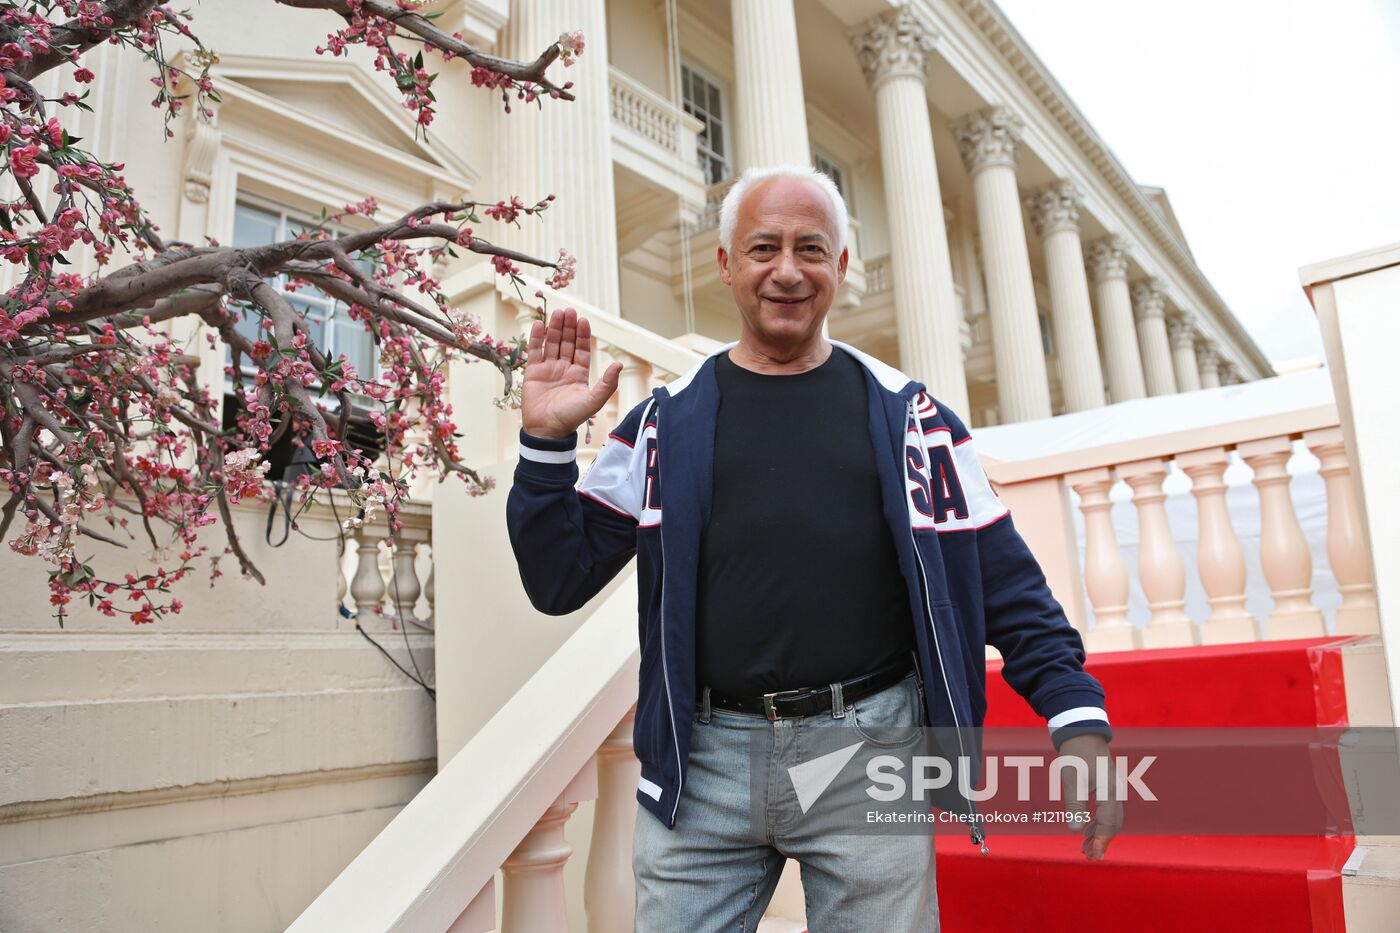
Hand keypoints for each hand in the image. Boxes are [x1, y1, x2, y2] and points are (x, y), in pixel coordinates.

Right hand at [521, 308, 621, 438]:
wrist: (547, 431)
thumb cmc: (571, 418)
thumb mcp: (593, 400)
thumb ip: (607, 383)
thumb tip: (619, 364)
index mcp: (579, 374)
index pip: (582, 349)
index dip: (582, 335)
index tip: (583, 320)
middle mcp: (564, 369)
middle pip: (567, 342)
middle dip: (569, 327)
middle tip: (570, 311)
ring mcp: (548, 369)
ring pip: (552, 343)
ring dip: (555, 328)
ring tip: (557, 313)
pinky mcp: (533, 372)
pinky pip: (535, 351)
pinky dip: (536, 338)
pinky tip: (539, 324)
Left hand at [1057, 734, 1121, 860]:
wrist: (1081, 732)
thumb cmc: (1075, 755)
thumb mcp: (1071, 780)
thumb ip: (1075, 805)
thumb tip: (1075, 831)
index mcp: (1110, 791)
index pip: (1109, 823)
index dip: (1101, 841)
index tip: (1093, 856)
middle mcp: (1116, 791)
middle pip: (1114, 824)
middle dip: (1102, 841)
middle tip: (1089, 856)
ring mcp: (1114, 789)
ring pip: (1112, 818)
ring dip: (1100, 834)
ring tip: (1086, 848)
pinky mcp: (1108, 787)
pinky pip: (1108, 810)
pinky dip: (1099, 823)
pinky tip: (1087, 831)